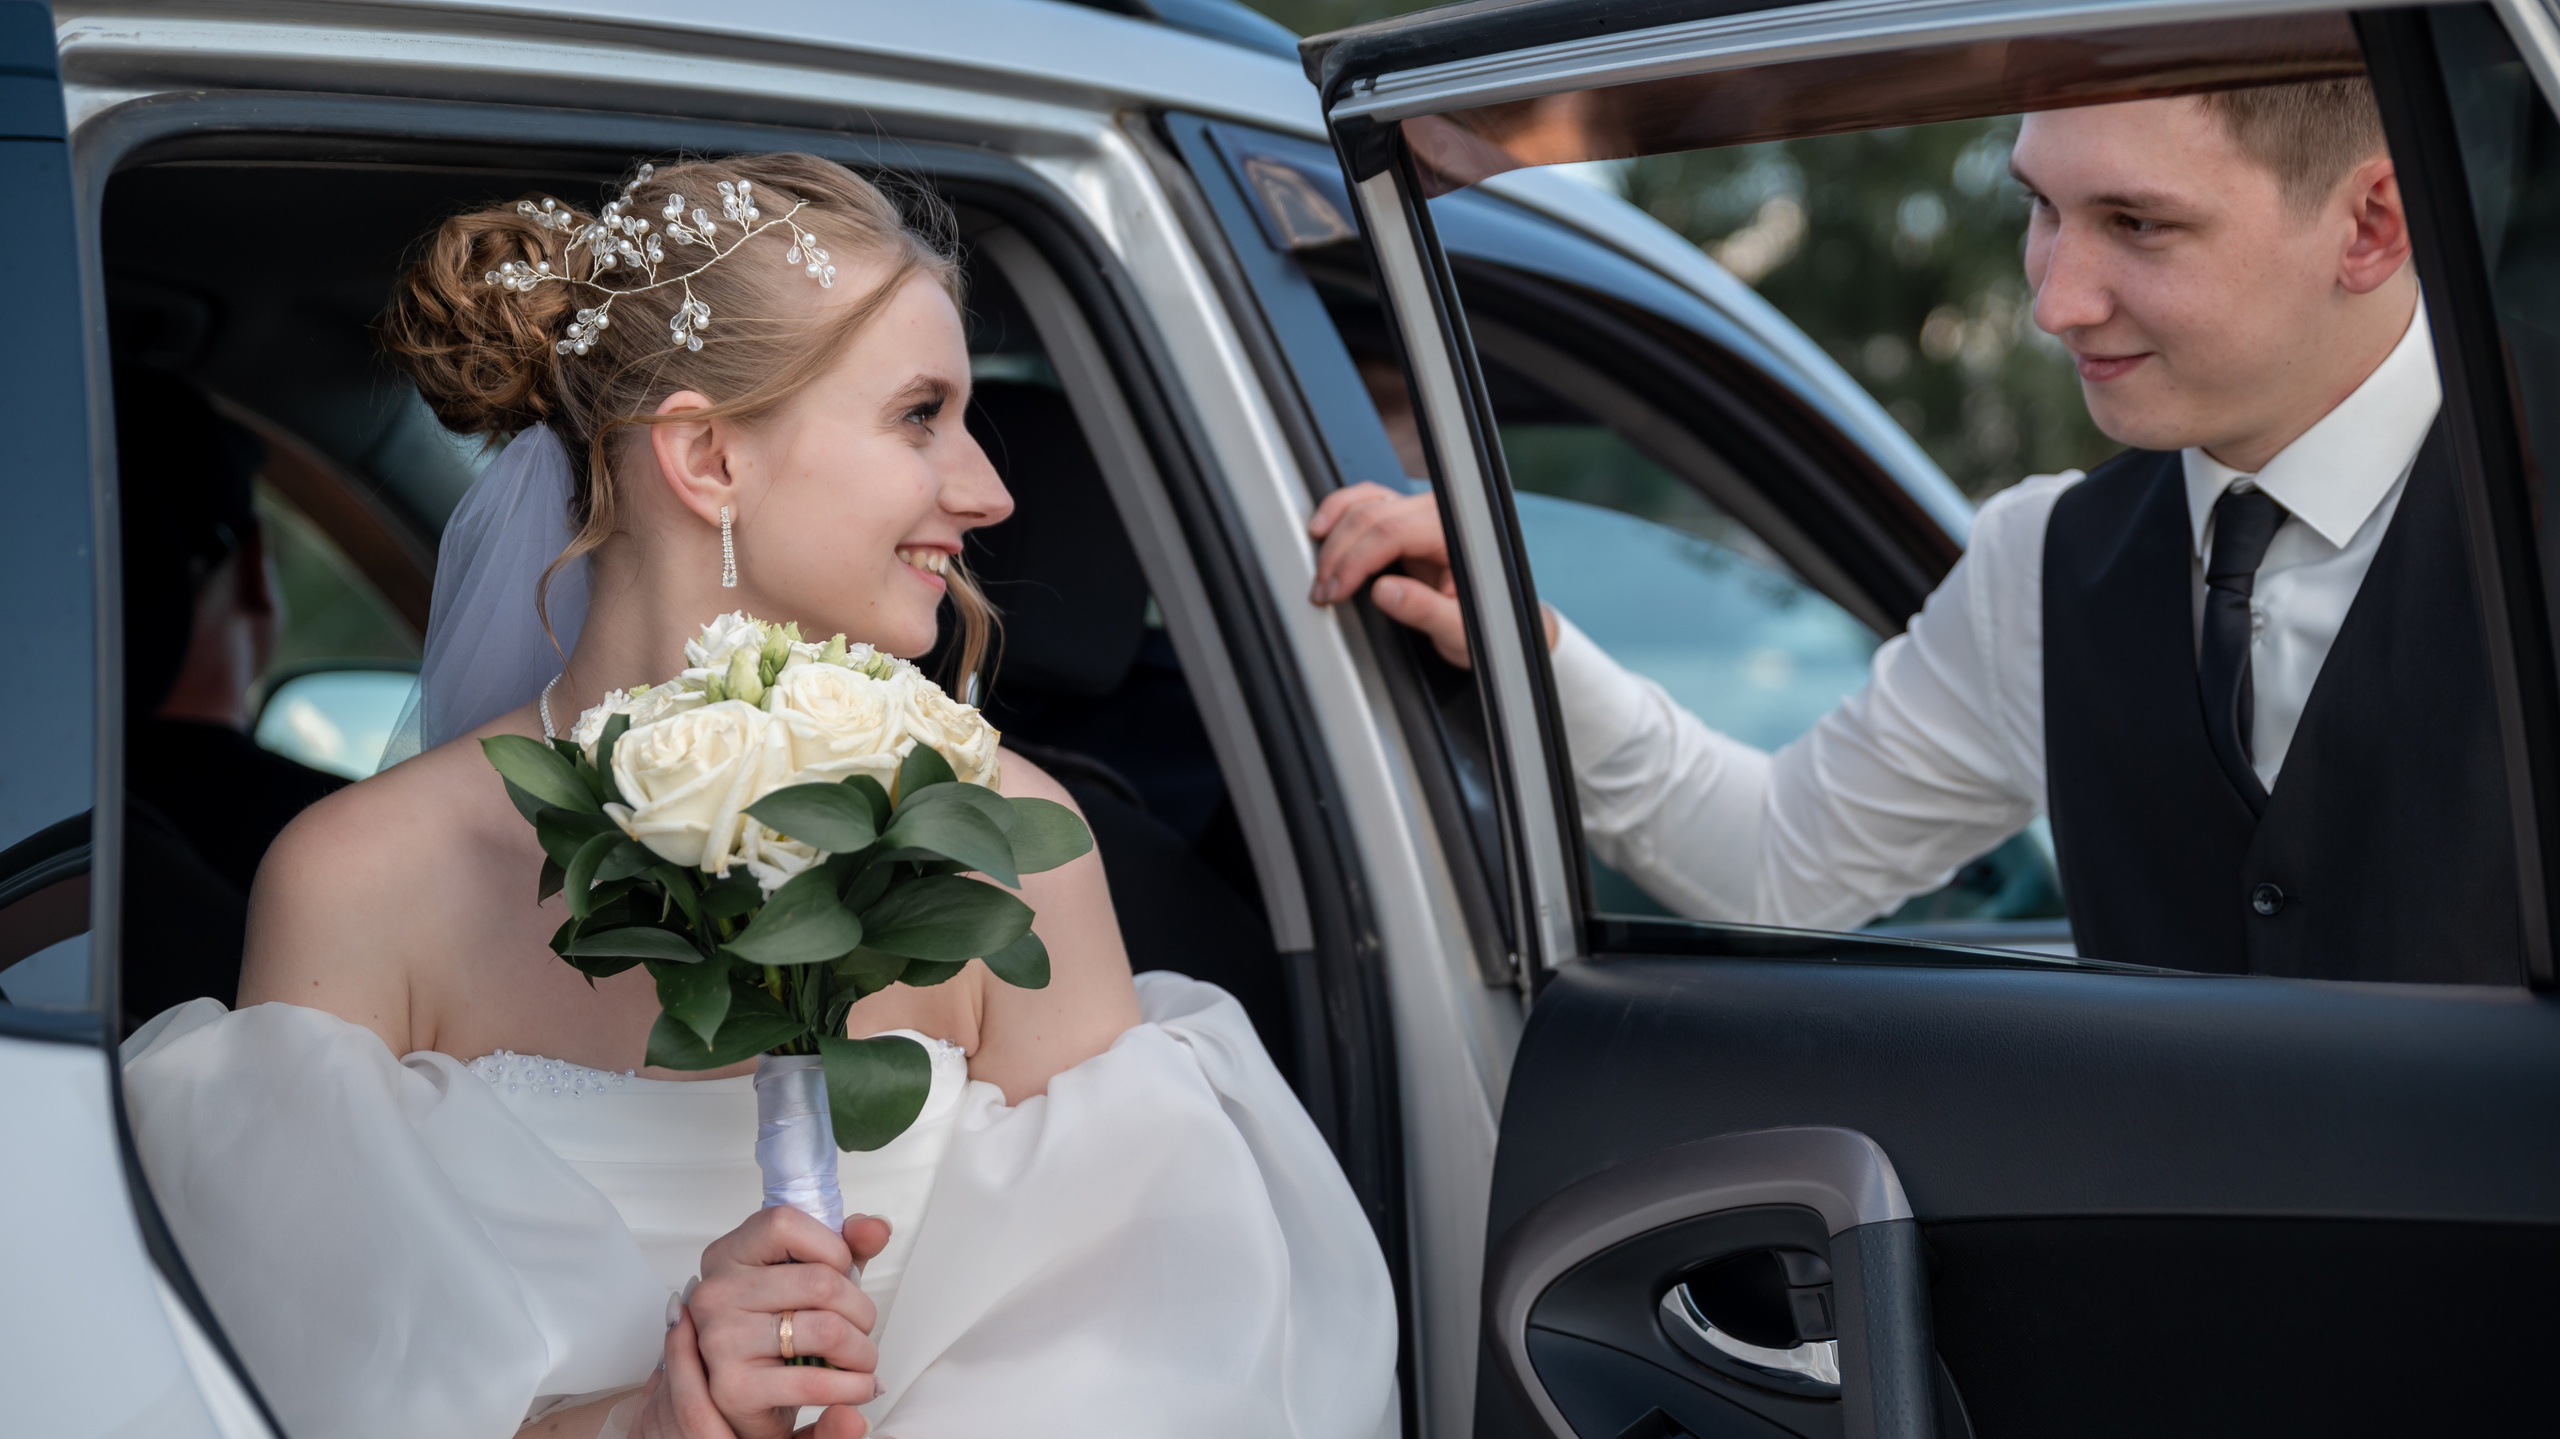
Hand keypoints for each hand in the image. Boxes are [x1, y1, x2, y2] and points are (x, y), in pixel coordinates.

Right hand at [635, 1211, 894, 1438]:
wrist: (745, 1400)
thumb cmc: (778, 1329)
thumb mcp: (811, 1278)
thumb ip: (845, 1246)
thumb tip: (875, 1228)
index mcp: (728, 1254)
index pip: (785, 1223)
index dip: (831, 1247)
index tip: (842, 1271)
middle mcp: (715, 1293)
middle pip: (820, 1282)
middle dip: (861, 1309)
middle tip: (863, 1327)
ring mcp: (720, 1340)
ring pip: (826, 1330)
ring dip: (862, 1350)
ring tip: (862, 1358)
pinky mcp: (734, 1387)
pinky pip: (815, 1382)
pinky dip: (854, 1386)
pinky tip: (861, 1386)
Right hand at [1307, 482, 1559, 665]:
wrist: (1502, 621)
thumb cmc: (1491, 624)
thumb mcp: (1461, 630)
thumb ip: (1425, 611)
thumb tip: (1383, 592)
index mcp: (1456, 533)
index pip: (1390, 532)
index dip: (1354, 560)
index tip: (1335, 591)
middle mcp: (1439, 513)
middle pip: (1371, 515)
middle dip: (1338, 554)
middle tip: (1322, 592)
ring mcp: (1422, 512)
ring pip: (1365, 501)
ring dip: (1334, 531)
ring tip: (1321, 569)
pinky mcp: (1407, 518)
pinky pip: (1368, 502)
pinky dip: (1341, 513)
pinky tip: (1323, 531)